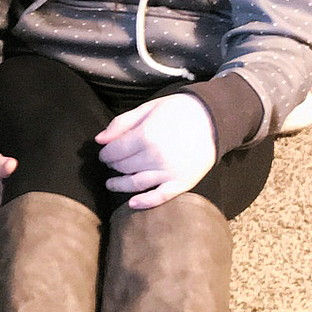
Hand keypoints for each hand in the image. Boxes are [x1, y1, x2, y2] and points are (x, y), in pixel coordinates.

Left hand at [96, 94, 216, 209]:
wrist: (211, 119)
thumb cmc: (176, 110)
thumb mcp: (146, 108)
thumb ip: (122, 123)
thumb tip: (99, 139)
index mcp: (145, 136)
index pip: (116, 151)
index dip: (106, 153)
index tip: (103, 153)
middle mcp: (155, 157)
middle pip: (125, 166)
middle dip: (113, 166)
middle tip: (109, 164)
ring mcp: (169, 173)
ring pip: (137, 183)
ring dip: (121, 185)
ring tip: (111, 184)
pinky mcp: (182, 183)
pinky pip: (160, 197)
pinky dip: (144, 202)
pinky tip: (132, 203)